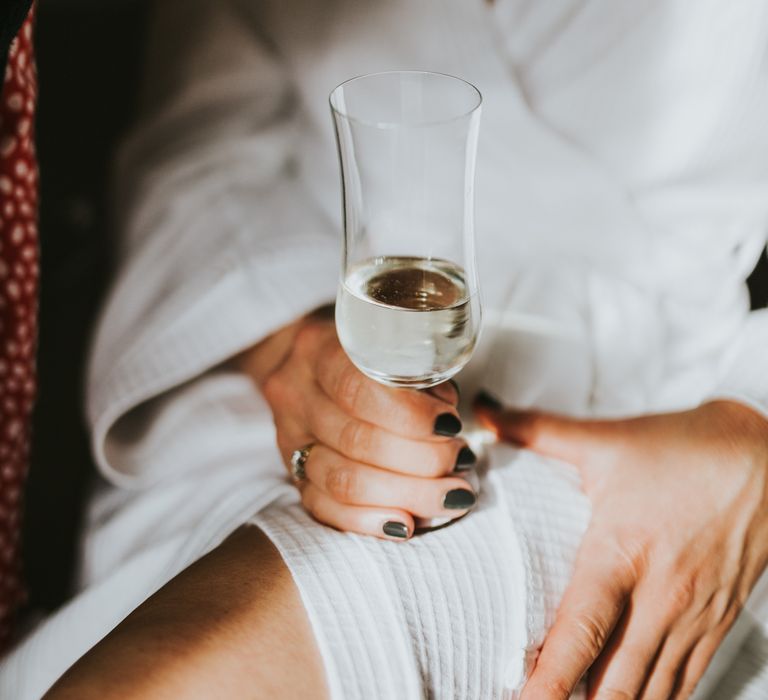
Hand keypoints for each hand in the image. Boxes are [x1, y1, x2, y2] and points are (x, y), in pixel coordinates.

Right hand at [234, 311, 477, 539]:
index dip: (409, 415)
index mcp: (317, 350)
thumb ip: (414, 370)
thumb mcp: (384, 339)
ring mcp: (289, 439)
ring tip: (450, 496)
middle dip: (420, 460)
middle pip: (356, 441)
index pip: (357, 390)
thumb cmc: (358, 348)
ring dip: (405, 495)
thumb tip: (446, 412)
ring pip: (342, 481)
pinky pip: (323, 508)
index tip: (450, 425)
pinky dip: (368, 521)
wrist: (301, 360)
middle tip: (461, 462)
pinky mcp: (292, 473)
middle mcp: (296, 396)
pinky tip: (405, 525)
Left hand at [475, 396, 767, 698]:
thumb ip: (537, 431)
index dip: (549, 680)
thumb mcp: (606, 440)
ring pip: (653, 691)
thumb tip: (485, 414)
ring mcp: (695, 615)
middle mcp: (661, 596)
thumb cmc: (684, 450)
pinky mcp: (719, 622)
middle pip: (617, 682)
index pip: (581, 631)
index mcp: (622, 553)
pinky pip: (686, 681)